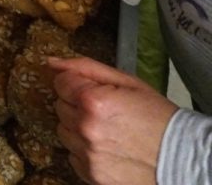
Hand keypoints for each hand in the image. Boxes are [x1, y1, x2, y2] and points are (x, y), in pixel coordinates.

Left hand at [50, 56, 177, 184]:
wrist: (183, 159)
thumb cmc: (158, 117)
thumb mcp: (127, 83)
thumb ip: (85, 68)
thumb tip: (51, 62)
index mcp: (93, 102)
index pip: (60, 82)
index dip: (75, 83)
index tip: (93, 90)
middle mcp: (85, 129)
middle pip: (60, 106)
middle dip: (76, 104)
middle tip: (105, 111)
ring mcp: (87, 154)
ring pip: (63, 131)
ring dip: (78, 128)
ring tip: (108, 131)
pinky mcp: (90, 174)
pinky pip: (72, 155)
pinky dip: (84, 150)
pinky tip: (107, 148)